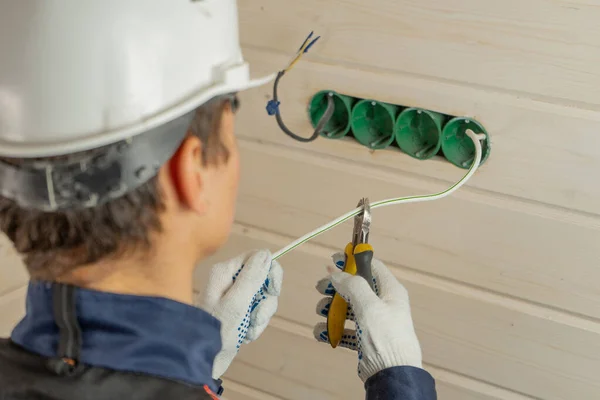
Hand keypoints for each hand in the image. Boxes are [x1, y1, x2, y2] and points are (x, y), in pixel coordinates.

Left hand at [200, 250, 282, 378]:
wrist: (202, 361)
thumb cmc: (217, 331)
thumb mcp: (237, 303)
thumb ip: (252, 277)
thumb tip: (266, 254)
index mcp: (226, 272)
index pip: (258, 257)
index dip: (271, 271)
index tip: (273, 291)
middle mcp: (229, 280)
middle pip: (263, 279)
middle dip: (266, 301)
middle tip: (257, 316)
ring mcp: (233, 297)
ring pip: (262, 298)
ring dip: (261, 317)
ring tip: (249, 330)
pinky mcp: (237, 312)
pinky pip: (256, 312)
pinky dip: (255, 325)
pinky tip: (246, 335)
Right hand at [313, 253, 421, 382]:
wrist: (391, 376)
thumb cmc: (385, 337)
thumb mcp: (369, 306)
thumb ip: (353, 286)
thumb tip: (338, 273)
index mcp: (390, 291)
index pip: (372, 267)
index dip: (353, 260)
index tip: (333, 259)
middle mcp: (383, 304)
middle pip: (356, 287)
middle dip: (336, 287)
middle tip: (320, 287)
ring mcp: (374, 322)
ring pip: (348, 308)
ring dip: (331, 308)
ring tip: (320, 312)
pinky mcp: (365, 339)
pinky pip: (346, 329)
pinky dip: (333, 329)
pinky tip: (322, 332)